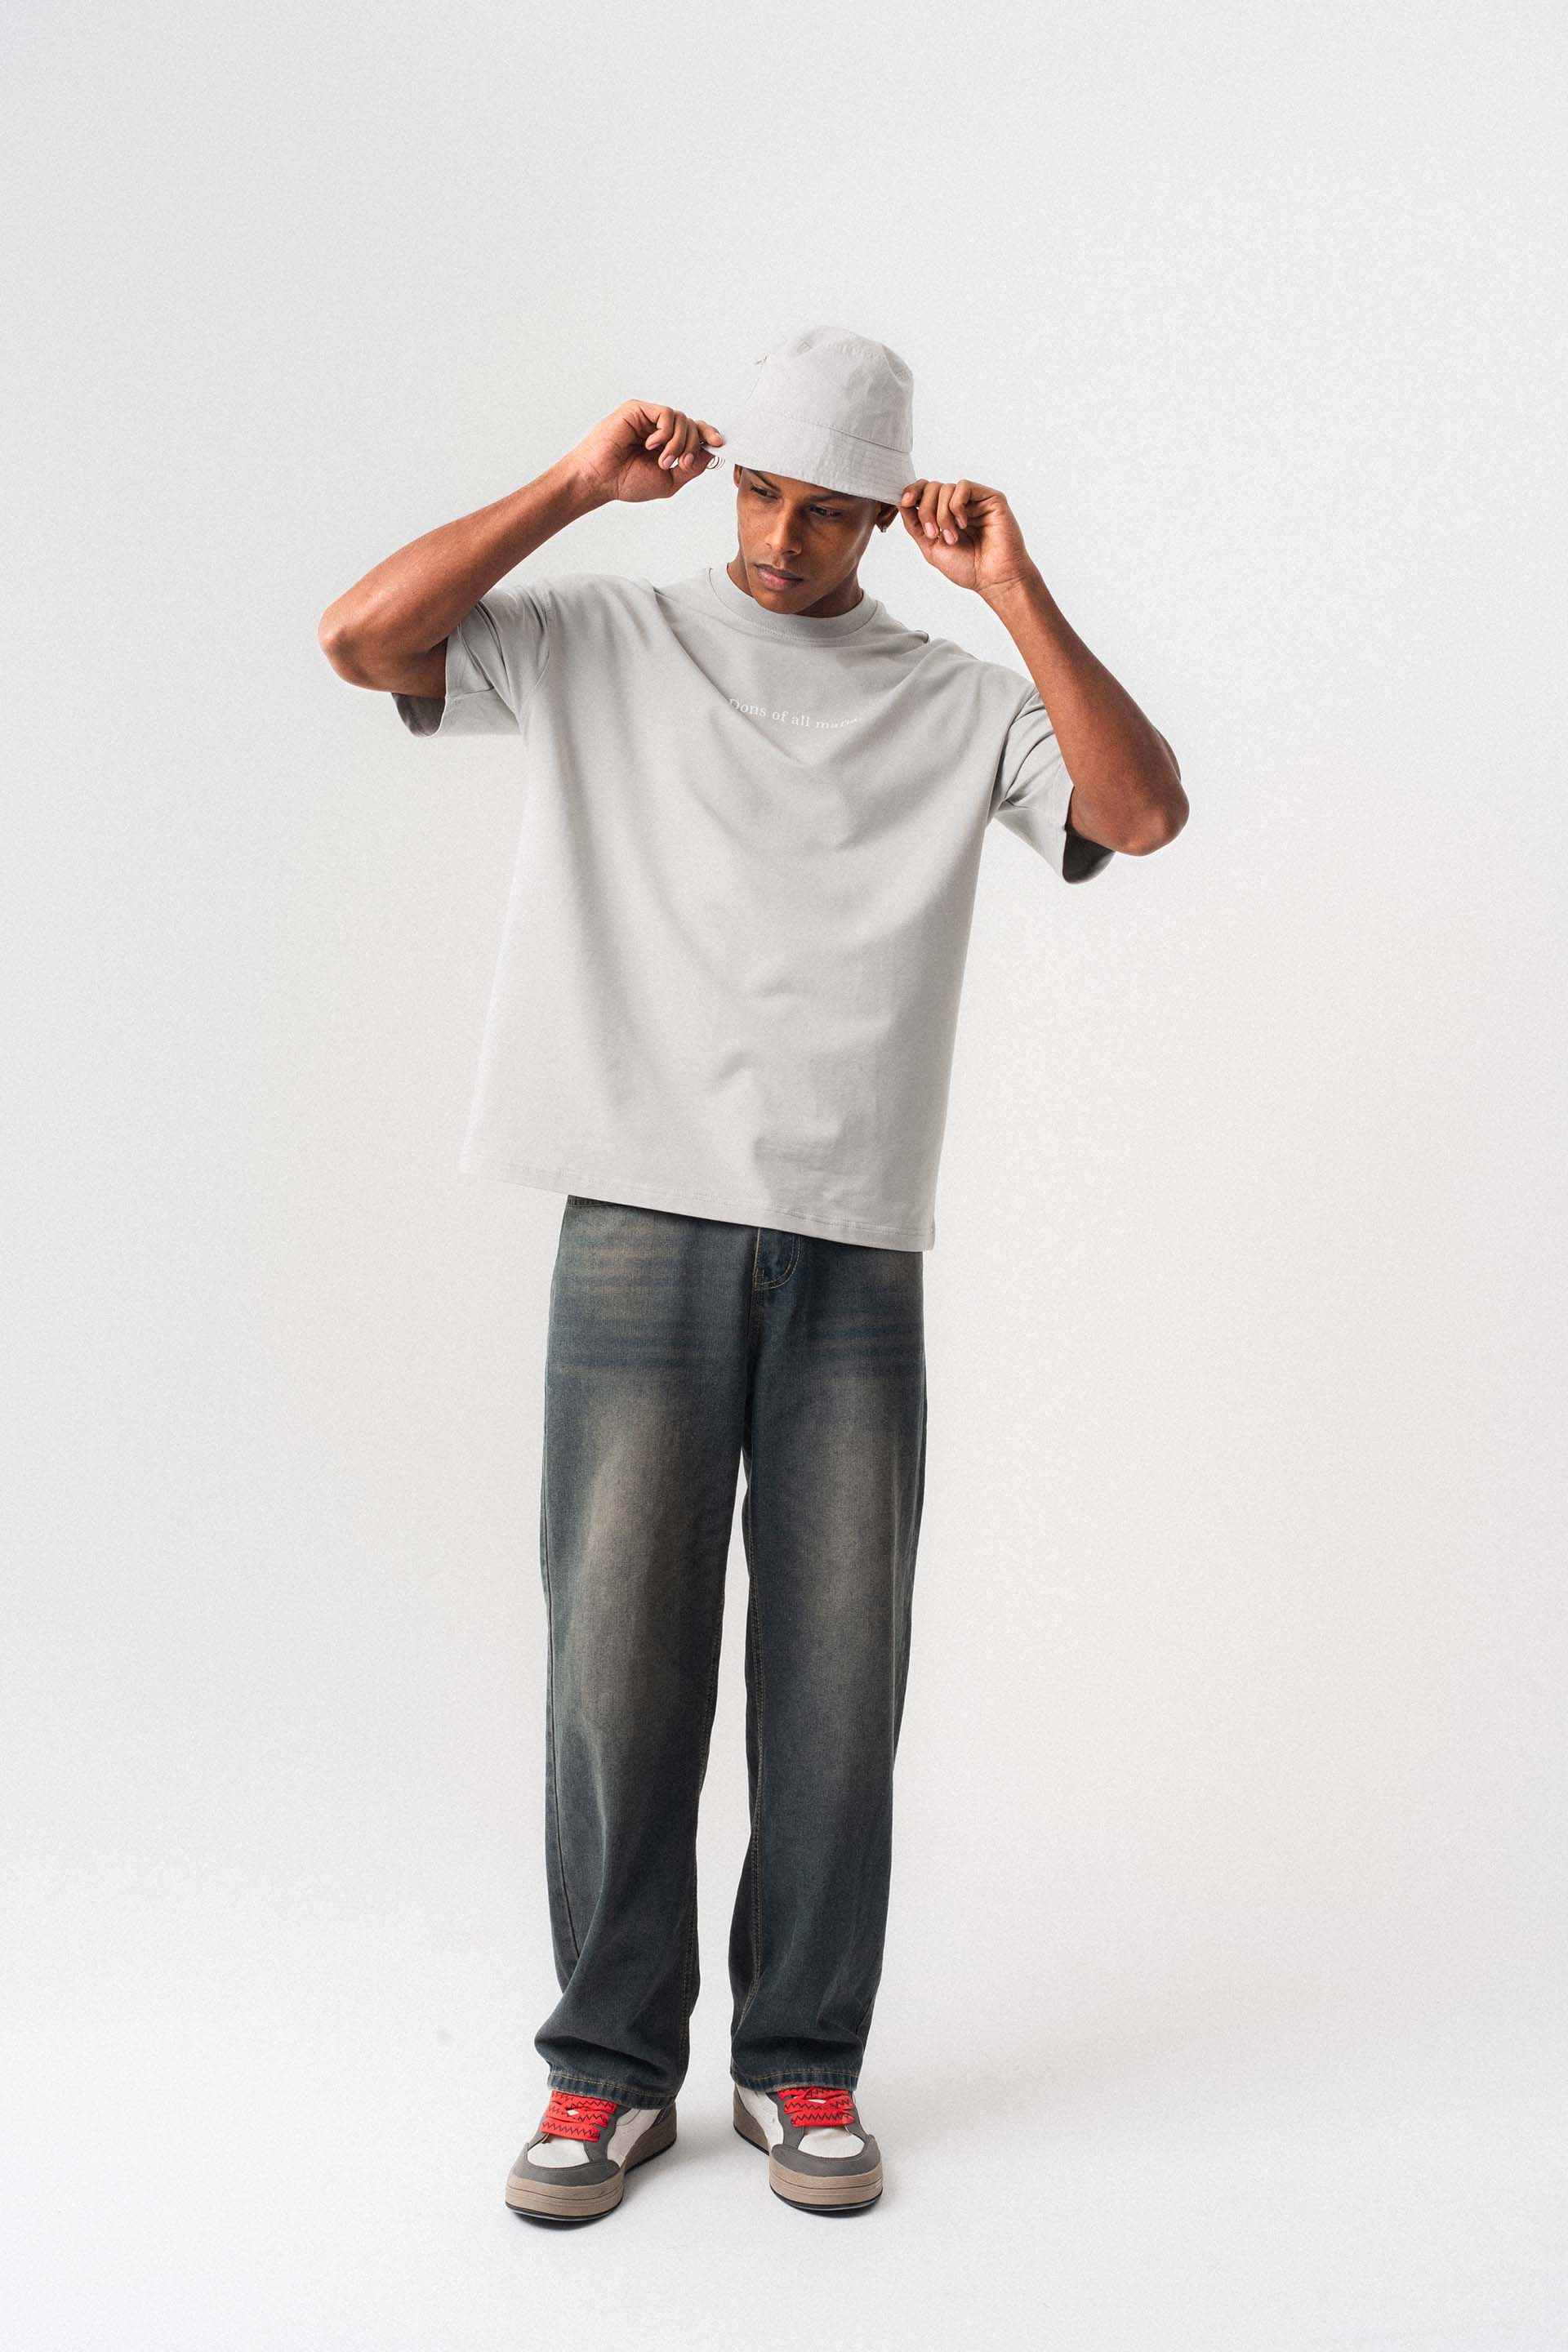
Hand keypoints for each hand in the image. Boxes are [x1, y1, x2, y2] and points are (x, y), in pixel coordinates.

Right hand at [565, 402, 724, 506]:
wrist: (601, 479)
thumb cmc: (626, 482)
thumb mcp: (669, 482)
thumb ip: (691, 468)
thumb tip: (710, 453)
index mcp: (666, 444)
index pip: (694, 432)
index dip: (707, 435)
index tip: (718, 443)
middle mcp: (658, 429)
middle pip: (691, 425)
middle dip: (691, 446)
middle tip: (679, 464)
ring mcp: (648, 418)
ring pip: (681, 419)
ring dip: (677, 443)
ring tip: (662, 460)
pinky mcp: (638, 410)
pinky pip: (666, 414)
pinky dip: (665, 432)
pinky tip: (652, 445)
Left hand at [897, 477, 1036, 597]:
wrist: (993, 578)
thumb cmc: (968, 568)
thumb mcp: (931, 548)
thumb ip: (915, 525)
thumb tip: (902, 503)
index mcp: (945, 515)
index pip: (924, 491)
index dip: (912, 492)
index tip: (904, 502)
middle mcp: (959, 505)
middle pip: (931, 487)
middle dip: (926, 510)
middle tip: (934, 534)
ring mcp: (974, 501)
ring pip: (945, 487)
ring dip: (942, 514)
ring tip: (953, 537)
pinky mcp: (990, 498)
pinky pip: (963, 486)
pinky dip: (957, 506)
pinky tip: (963, 523)